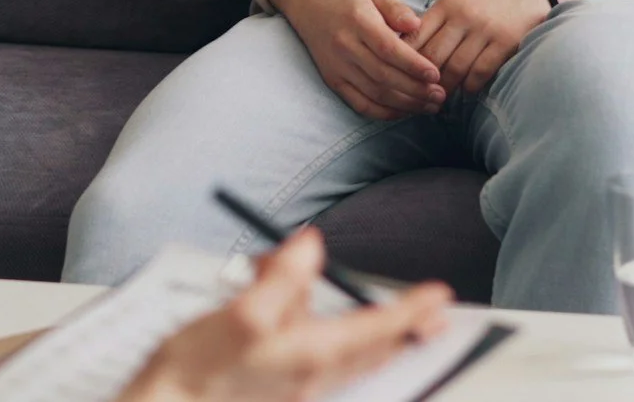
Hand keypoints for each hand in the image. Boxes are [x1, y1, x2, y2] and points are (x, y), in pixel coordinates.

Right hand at [120, 228, 452, 401]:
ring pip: (348, 357)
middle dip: (406, 330)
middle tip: (436, 314)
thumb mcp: (239, 314)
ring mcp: (295, 389)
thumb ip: (281, 279)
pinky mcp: (277, 392)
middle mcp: (310, 377)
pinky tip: (313, 323)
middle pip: (372, 350)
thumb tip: (311, 245)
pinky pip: (320, 362)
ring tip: (391, 319)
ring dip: (373, 336)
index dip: (409, 310)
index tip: (438, 295)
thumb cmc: (194, 373)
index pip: (376, 329)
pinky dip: (334, 340)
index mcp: (308, 355)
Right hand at [266, 0, 444, 118]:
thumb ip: (397, 9)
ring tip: (430, 106)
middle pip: (383, 75)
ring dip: (405, 104)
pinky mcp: (333, 82)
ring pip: (374, 93)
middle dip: (415, 89)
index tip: (436, 74)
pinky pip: (360, 104)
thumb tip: (416, 25)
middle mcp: (345, 46)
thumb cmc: (354, 3)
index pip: (388, 48)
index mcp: (358, 22)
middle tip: (440, 95)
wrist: (314, 9)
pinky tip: (405, 112)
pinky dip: (384, 112)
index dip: (413, 65)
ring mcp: (337, 67)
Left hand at [408, 0, 553, 95]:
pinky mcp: (506, 41)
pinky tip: (468, 91)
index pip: (416, 36)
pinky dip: (470, 86)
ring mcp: (485, 29)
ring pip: (455, 68)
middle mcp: (463, 16)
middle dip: (422, 80)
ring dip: (446, 87)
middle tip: (419, 94)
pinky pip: (480, 72)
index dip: (404, 60)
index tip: (402, 76)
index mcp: (448, 3)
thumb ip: (440, 18)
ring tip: (440, 97)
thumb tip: (414, 47)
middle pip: (432, 56)